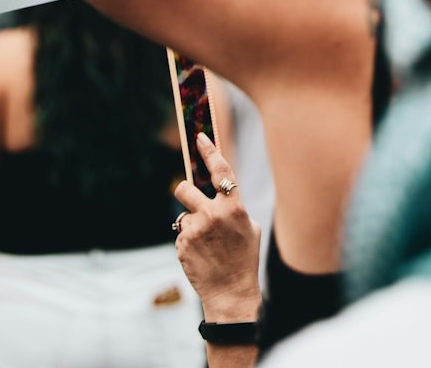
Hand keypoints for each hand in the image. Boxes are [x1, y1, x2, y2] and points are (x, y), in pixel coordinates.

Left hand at [174, 134, 261, 320]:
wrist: (231, 294)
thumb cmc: (244, 258)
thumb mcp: (249, 227)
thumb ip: (234, 206)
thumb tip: (220, 192)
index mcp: (233, 206)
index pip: (220, 170)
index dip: (209, 150)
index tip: (199, 137)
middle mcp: (212, 215)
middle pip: (184, 188)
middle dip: (185, 192)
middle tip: (192, 200)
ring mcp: (194, 231)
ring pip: (183, 215)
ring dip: (191, 224)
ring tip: (205, 243)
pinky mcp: (182, 246)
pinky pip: (181, 234)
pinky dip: (188, 242)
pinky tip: (201, 255)